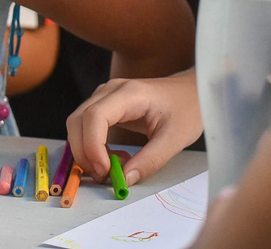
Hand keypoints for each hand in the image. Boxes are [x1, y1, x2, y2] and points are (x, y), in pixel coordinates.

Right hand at [66, 69, 203, 186]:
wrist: (192, 91)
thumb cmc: (188, 108)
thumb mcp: (175, 139)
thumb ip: (150, 161)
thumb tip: (124, 180)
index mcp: (130, 93)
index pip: (95, 116)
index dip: (92, 146)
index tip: (104, 170)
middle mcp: (111, 90)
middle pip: (78, 120)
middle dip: (84, 152)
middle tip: (104, 176)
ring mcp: (106, 95)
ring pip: (78, 124)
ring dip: (87, 151)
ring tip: (113, 167)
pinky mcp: (105, 105)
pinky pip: (86, 126)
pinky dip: (92, 146)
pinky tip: (115, 157)